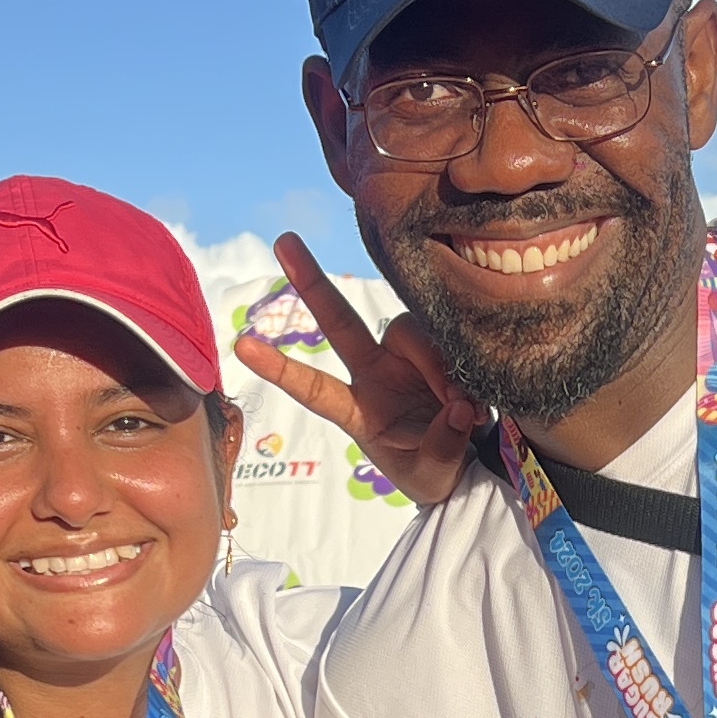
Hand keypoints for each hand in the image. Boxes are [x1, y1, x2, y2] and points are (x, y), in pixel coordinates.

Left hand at [232, 232, 482, 509]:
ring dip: (436, 367)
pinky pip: (445, 336)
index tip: (243, 346)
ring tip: (461, 408)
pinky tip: (474, 400)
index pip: (314, 388)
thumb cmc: (435, 474)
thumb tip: (458, 408)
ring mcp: (406, 357)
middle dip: (312, 282)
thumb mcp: (432, 477)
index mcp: (359, 411)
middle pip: (340, 322)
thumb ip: (441, 447)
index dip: (281, 369)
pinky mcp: (440, 347)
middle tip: (283, 240)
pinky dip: (459, 366)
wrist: (469, 465)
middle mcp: (375, 373)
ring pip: (409, 331)